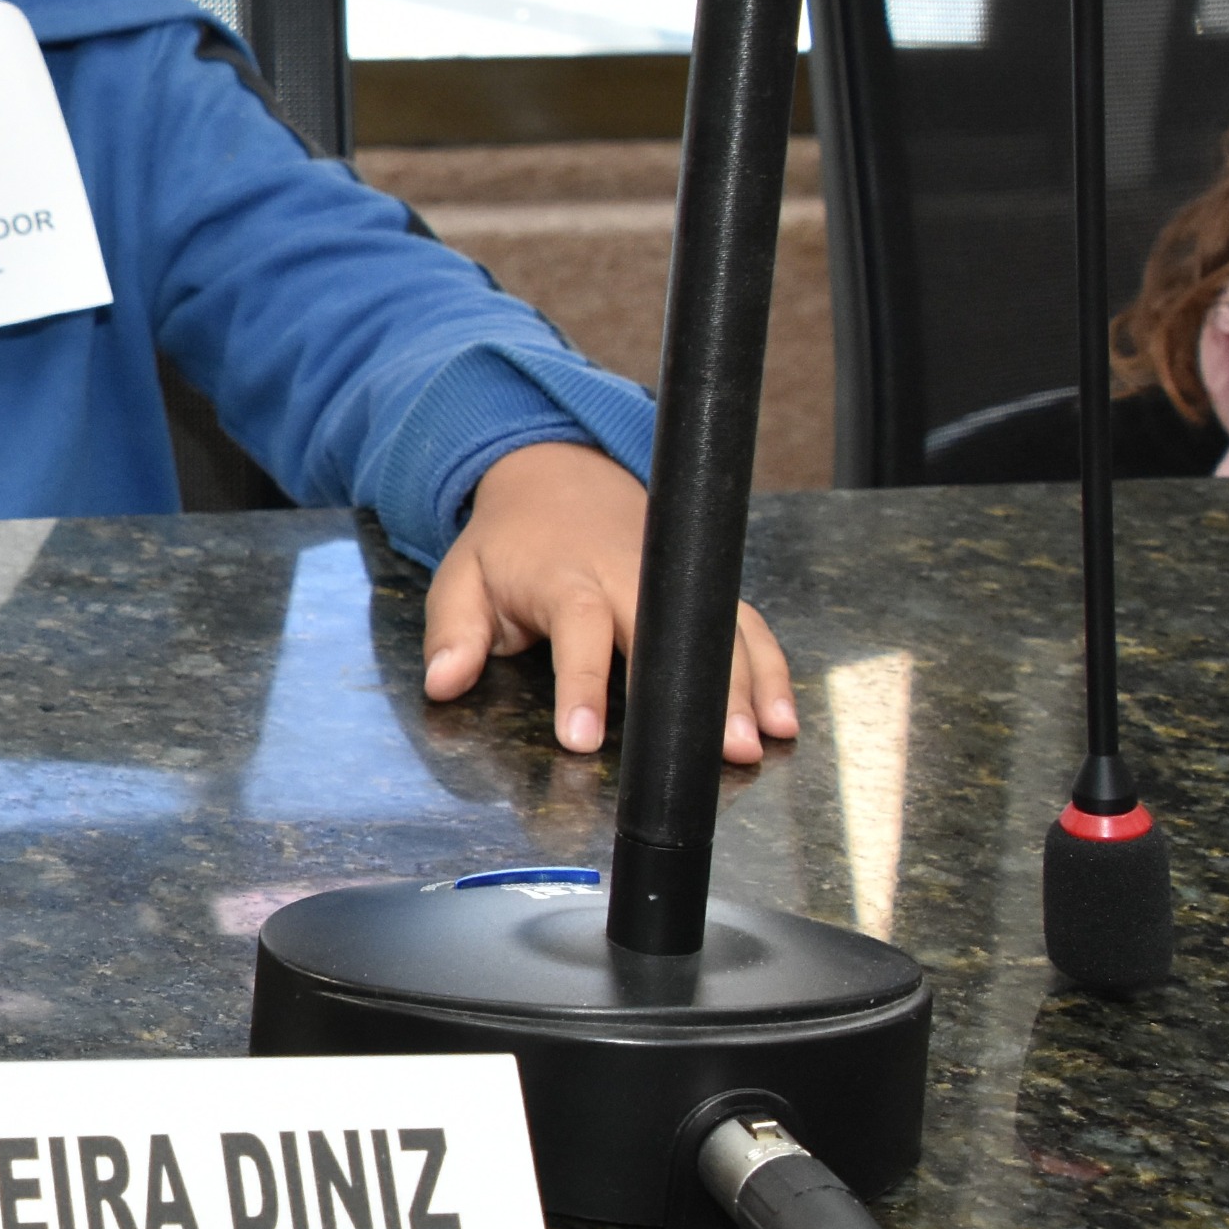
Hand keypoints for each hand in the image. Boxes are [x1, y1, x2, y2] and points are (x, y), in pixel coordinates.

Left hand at [419, 441, 798, 763]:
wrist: (556, 478)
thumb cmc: (508, 545)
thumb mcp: (461, 579)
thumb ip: (452, 633)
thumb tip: (442, 683)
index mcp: (565, 577)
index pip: (577, 631)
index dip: (583, 686)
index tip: (581, 741)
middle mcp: (627, 575)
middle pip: (669, 633)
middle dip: (695, 692)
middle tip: (719, 750)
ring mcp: (672, 579)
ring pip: (719, 629)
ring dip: (746, 686)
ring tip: (761, 742)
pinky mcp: (700, 586)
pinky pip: (743, 625)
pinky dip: (770, 668)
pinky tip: (785, 718)